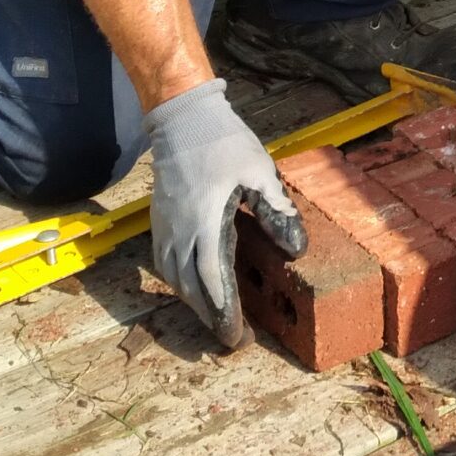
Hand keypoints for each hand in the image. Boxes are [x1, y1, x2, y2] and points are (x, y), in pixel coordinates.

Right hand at [145, 80, 305, 347]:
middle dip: (210, 317)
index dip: (225, 311)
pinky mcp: (158, 218)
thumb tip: (297, 249)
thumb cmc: (224, 141)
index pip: (213, 278)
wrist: (182, 116)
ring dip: (193, 302)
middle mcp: (181, 229)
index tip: (236, 335)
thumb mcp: (259, 170)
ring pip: (173, 278)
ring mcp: (165, 224)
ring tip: (214, 318)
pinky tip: (190, 287)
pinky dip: (176, 282)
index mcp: (206, 219)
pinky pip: (163, 261)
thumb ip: (276, 210)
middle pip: (190, 286)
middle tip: (230, 339)